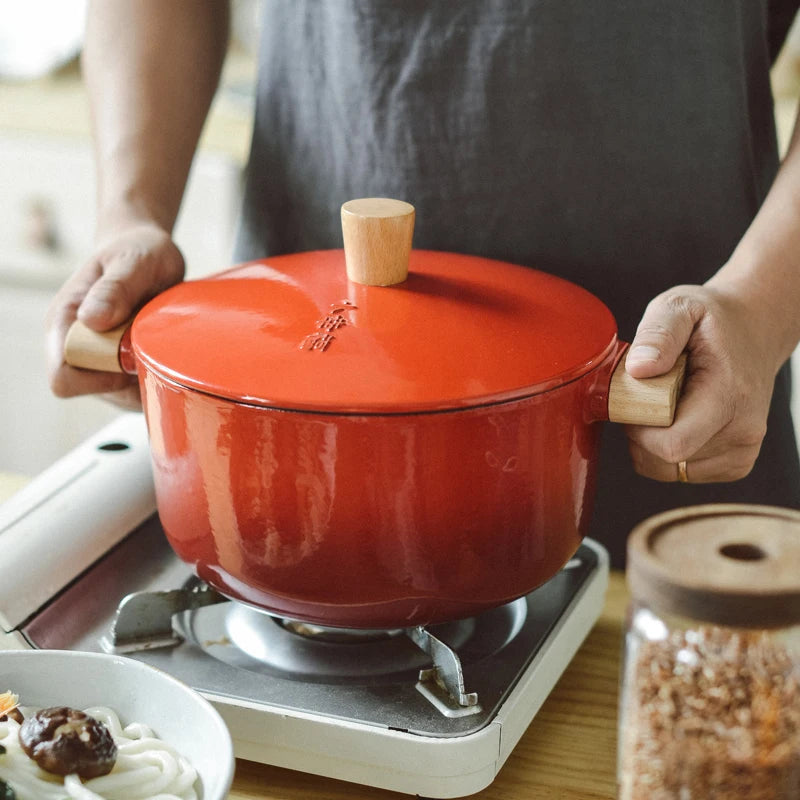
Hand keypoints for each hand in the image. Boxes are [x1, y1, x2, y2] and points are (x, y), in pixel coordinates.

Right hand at [46, 222, 184, 408]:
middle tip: (153, 342)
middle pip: (95, 392)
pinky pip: (136, 391)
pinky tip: (166, 352)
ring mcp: (96, 359)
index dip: (100, 376)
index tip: (131, 351)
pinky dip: (156, 378)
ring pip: (119, 396)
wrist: (148, 251)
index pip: (64, 376)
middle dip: (129, 378)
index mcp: (64, 322)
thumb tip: (91, 320)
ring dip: (145, 377)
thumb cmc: (138, 251)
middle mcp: (74, 346)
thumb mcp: (134, 261)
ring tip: (160, 342)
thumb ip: (115, 288)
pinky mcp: (118, 367)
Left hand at [622, 283, 778, 482]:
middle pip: (665, 461)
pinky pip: (680, 473)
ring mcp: (742, 450)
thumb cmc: (713, 320)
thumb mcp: (679, 307)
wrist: (754, 330)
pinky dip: (667, 452)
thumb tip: (639, 369)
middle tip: (647, 398)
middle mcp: (743, 429)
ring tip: (665, 406)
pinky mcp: (735, 462)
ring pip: (669, 471)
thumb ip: (658, 334)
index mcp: (729, 394)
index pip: (672, 444)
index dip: (638, 429)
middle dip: (641, 434)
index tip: (635, 401)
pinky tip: (676, 419)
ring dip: (652, 443)